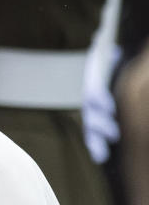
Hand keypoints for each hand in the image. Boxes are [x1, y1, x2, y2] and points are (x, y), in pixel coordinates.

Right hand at [83, 43, 120, 164]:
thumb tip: (110, 46)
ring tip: (103, 153)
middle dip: (101, 124)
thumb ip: (109, 55)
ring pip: (90, 127)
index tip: (109, 106)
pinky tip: (99, 157)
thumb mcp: (106, 54)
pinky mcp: (96, 124)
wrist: (100, 66)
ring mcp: (91, 112)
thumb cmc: (106, 62)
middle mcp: (89, 98)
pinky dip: (95, 147)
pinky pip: (92, 137)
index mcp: (93, 80)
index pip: (94, 90)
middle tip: (114, 134)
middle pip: (91, 112)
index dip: (100, 98)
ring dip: (96, 140)